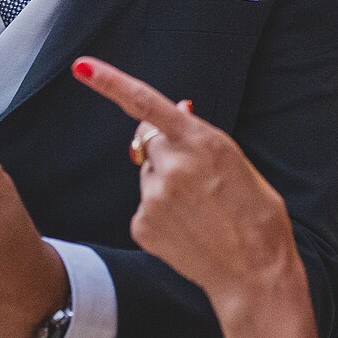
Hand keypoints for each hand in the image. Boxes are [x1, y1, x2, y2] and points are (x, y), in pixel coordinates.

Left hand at [70, 56, 297, 307]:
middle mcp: (172, 164)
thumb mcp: (237, 161)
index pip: (145, 102)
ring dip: (165, 185)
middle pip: (149, 143)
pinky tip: (187, 229)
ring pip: (148, 177)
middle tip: (198, 181)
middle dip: (163, 152)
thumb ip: (200, 135)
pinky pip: (145, 208)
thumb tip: (178, 108)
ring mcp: (154, 196)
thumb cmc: (255, 214)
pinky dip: (161, 215)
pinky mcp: (142, 225)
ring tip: (199, 211)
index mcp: (201, 140)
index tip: (81, 66)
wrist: (255, 271)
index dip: (109, 81)